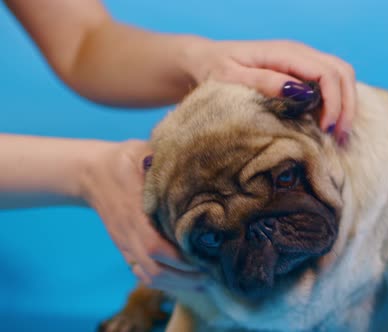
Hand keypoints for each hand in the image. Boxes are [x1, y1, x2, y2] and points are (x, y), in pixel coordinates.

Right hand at [82, 140, 201, 290]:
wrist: (91, 172)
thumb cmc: (125, 160)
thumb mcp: (143, 153)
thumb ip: (166, 160)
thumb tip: (197, 160)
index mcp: (134, 211)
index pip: (155, 246)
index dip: (181, 258)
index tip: (208, 258)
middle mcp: (129, 233)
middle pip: (155, 269)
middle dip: (187, 277)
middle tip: (215, 273)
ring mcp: (126, 243)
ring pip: (149, 276)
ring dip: (178, 284)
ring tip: (205, 280)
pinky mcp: (126, 247)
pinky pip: (142, 273)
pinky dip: (163, 282)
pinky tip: (183, 280)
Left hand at [185, 40, 356, 143]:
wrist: (205, 60)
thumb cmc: (215, 69)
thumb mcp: (232, 77)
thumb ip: (264, 82)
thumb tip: (298, 91)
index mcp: (286, 52)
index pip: (327, 73)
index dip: (334, 103)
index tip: (325, 130)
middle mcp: (299, 53)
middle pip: (342, 72)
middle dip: (347, 105)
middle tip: (339, 136)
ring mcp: (302, 61)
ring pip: (341, 75)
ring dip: (345, 104)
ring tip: (337, 133)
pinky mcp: (301, 71)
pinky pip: (329, 82)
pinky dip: (335, 102)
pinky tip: (327, 123)